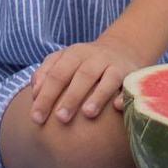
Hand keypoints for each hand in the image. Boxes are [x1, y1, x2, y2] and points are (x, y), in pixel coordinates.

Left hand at [27, 37, 143, 126]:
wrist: (123, 49)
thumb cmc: (86, 63)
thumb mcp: (64, 61)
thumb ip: (46, 73)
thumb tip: (35, 94)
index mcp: (74, 54)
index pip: (56, 74)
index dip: (46, 95)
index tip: (36, 118)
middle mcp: (95, 57)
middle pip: (81, 75)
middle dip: (70, 97)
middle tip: (60, 119)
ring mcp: (115, 65)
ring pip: (107, 78)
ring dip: (97, 95)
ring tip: (87, 114)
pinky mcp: (133, 74)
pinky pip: (130, 86)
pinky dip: (125, 96)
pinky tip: (118, 107)